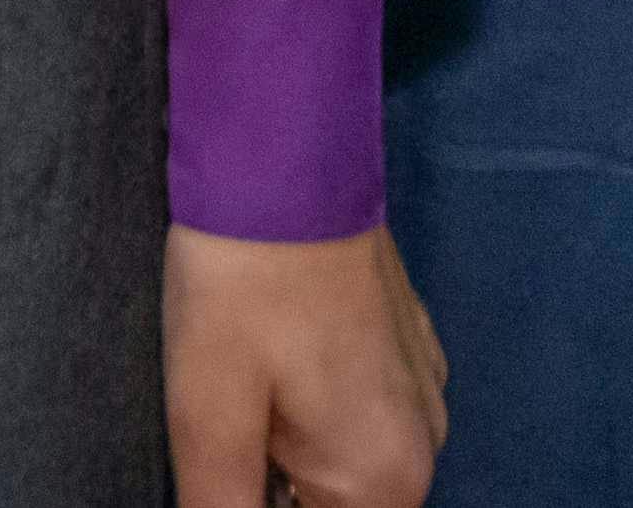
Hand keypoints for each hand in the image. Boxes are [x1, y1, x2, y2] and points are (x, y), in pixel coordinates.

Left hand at [165, 223, 443, 507]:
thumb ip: (221, 503)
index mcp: (385, 479)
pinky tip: (273, 352)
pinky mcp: (409, 346)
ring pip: (348, 457)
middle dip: (279, 480)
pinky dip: (314, 401)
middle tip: (236, 417)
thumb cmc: (243, 283)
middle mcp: (423, 445)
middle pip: (338, 503)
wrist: (286, 159)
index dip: (262, 504)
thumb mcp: (209, 411)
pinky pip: (361, 406)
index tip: (235, 458)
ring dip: (294, 444)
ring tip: (249, 378)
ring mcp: (424, 391)